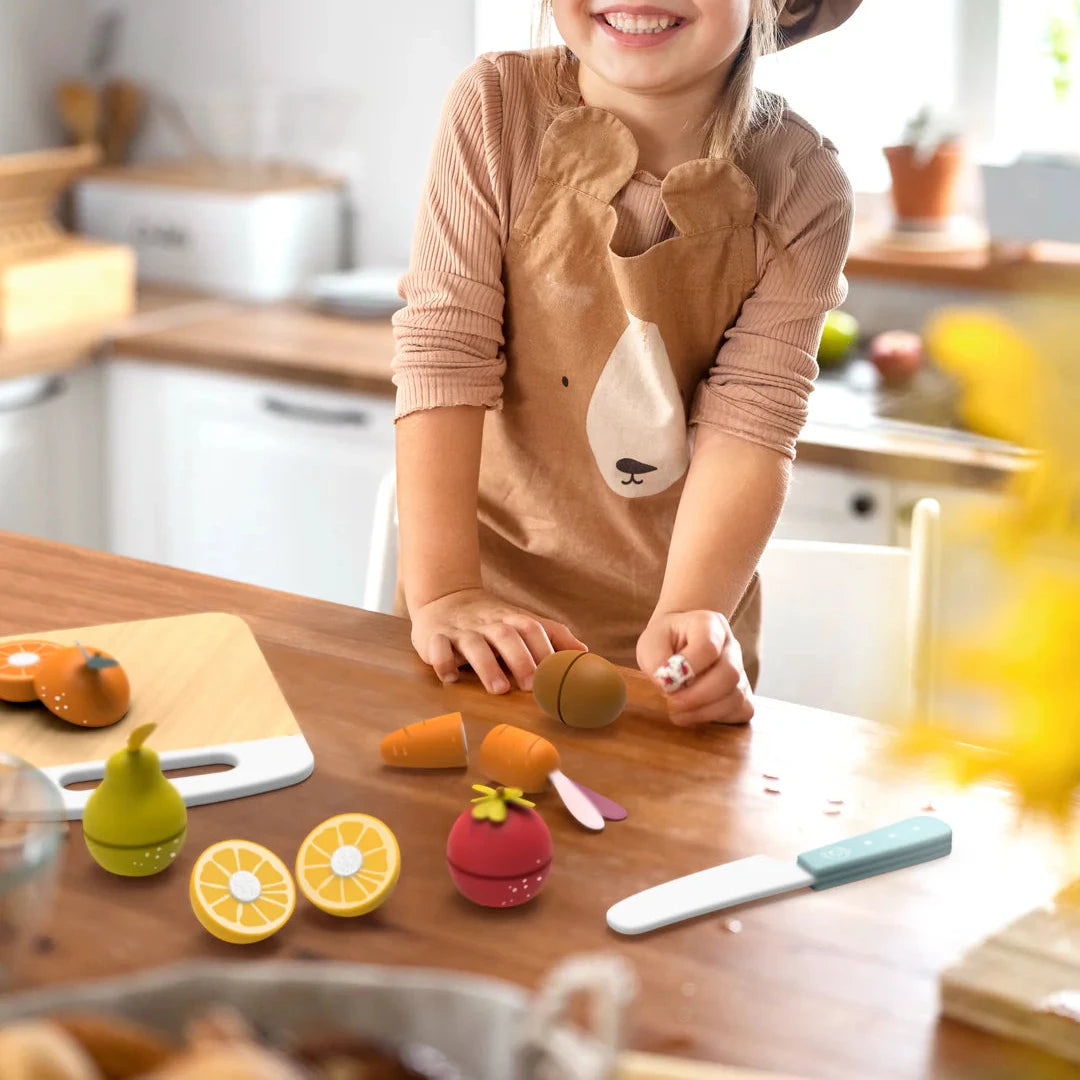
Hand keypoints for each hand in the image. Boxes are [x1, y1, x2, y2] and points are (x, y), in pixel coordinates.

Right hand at [411, 588, 586, 694]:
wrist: (444, 597)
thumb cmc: (490, 619)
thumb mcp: (520, 621)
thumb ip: (550, 635)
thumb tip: (584, 653)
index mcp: (510, 618)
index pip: (532, 627)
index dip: (545, 648)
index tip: (556, 674)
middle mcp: (487, 622)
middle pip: (506, 635)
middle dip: (521, 659)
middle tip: (532, 686)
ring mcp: (460, 629)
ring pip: (474, 643)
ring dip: (486, 666)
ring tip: (499, 689)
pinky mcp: (433, 636)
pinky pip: (437, 647)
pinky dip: (443, 662)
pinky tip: (451, 679)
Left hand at [637, 610, 753, 725]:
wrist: (677, 644)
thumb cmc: (665, 642)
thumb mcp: (650, 643)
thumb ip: (656, 660)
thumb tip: (669, 685)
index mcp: (709, 624)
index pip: (708, 646)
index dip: (689, 667)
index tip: (667, 679)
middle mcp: (731, 646)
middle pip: (729, 674)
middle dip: (697, 696)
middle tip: (671, 703)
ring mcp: (741, 670)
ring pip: (736, 696)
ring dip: (703, 711)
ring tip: (677, 712)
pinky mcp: (744, 693)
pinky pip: (741, 711)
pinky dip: (717, 718)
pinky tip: (696, 713)